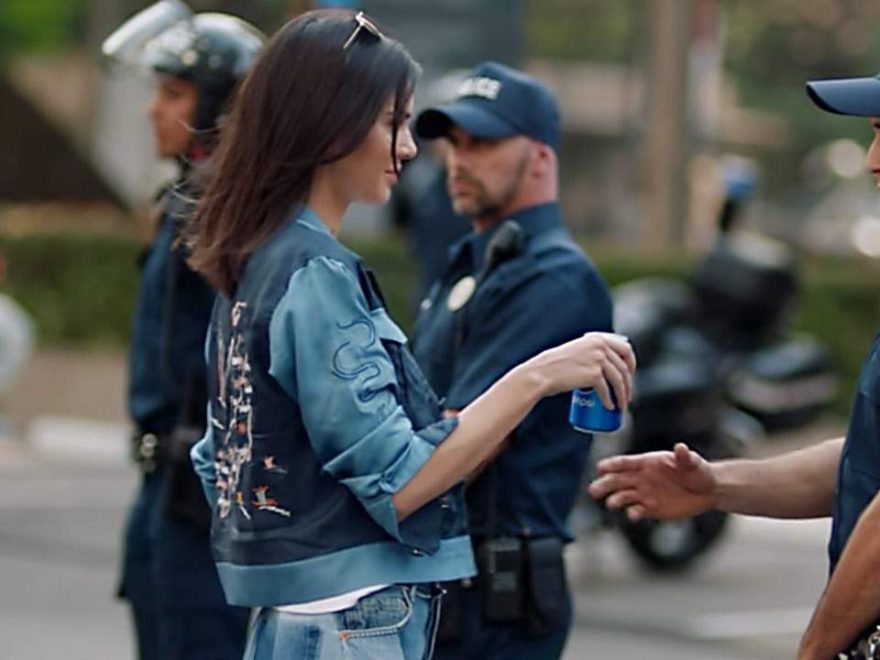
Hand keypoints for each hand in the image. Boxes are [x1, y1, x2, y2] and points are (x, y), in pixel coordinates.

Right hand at [532, 332, 635, 410]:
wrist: (542, 373)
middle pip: (624, 367)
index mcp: (598, 338)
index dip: (632, 364)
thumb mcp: (576, 350)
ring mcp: (598, 360)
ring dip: (622, 396)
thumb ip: (591, 351)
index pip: (626, 349)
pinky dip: (609, 401)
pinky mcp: (594, 374)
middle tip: (626, 396)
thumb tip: (606, 364)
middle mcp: (600, 346)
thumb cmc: (555, 366)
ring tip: (620, 406)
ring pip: (619, 380)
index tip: (629, 376)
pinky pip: (607, 390)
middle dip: (628, 384)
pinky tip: (609, 407)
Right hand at [588, 443, 716, 520]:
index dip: (612, 465)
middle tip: (593, 491)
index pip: (625, 463)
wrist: (707, 491)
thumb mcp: (693, 463)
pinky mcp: (651, 509)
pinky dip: (633, 513)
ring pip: (623, 496)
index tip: (600, 468)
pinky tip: (633, 514)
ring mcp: (644, 493)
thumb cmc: (698, 471)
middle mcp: (641, 477)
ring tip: (611, 504)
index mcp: (647, 462)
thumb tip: (680, 448)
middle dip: (604, 484)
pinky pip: (637, 511)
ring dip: (615, 500)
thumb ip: (685, 457)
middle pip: (617, 480)